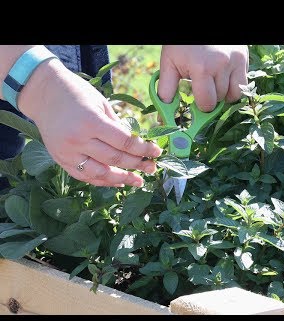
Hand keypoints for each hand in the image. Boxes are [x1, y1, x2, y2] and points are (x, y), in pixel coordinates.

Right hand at [18, 59, 161, 187]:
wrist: (44, 94)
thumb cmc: (77, 94)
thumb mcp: (102, 104)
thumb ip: (118, 127)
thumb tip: (138, 145)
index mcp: (91, 122)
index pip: (124, 142)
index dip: (144, 149)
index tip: (157, 152)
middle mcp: (78, 140)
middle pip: (115, 159)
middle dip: (137, 165)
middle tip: (152, 168)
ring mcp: (67, 153)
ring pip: (100, 173)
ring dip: (122, 178)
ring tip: (138, 181)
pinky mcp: (61, 160)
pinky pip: (85, 176)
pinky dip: (103, 181)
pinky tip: (117, 181)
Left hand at [157, 45, 248, 111]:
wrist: (198, 24)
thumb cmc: (182, 44)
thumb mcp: (169, 63)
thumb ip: (166, 92)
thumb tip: (164, 120)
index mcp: (201, 69)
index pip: (207, 104)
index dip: (201, 106)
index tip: (196, 100)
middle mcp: (221, 65)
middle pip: (219, 100)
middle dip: (210, 98)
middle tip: (202, 86)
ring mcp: (235, 61)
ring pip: (233, 95)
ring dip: (223, 93)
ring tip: (213, 81)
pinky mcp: (243, 58)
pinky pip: (242, 84)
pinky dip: (234, 86)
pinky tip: (223, 77)